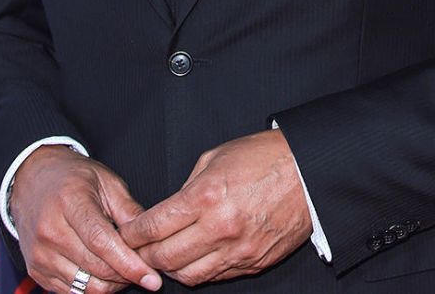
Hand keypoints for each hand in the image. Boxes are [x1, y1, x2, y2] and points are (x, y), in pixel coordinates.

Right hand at [9, 145, 162, 292]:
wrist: (32, 180)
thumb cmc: (72, 177)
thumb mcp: (106, 180)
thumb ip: (128, 210)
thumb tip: (150, 237)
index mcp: (69, 201)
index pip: (101, 241)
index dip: (128, 262)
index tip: (150, 276)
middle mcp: (50, 230)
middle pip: (95, 267)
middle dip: (125, 275)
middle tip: (144, 270)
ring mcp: (40, 254)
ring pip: (85, 286)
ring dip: (111, 284)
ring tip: (124, 268)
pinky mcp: (37, 271)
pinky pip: (71, 292)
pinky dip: (92, 287)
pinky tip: (103, 271)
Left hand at [120, 130, 311, 286]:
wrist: (308, 172)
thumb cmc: (263, 157)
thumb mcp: (216, 157)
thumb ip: (188, 187)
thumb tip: (169, 210)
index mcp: (207, 196)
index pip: (156, 226)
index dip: (134, 234)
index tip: (126, 234)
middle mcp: (220, 227)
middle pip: (166, 257)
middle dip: (145, 256)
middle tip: (138, 250)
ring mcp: (238, 250)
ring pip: (189, 275)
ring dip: (171, 269)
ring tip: (164, 257)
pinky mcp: (254, 263)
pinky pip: (216, 276)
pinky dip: (199, 271)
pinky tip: (194, 258)